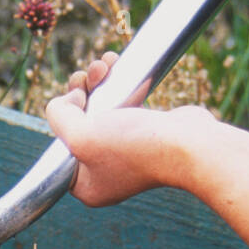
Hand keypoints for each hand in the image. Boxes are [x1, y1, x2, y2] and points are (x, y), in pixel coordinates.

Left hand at [45, 52, 216, 206]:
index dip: (62, 120)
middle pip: (78, 126)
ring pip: (99, 111)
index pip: (60, 150)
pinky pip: (121, 105)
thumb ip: (58, 118)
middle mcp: (105, 172)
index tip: (75, 102)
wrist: (190, 144)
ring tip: (103, 63)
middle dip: (79, 93)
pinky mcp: (145, 134)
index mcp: (87, 185)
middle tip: (84, 77)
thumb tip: (61, 103)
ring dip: (97, 82)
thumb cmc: (137, 147)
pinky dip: (117, 85)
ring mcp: (127, 153)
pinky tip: (114, 63)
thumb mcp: (81, 136)